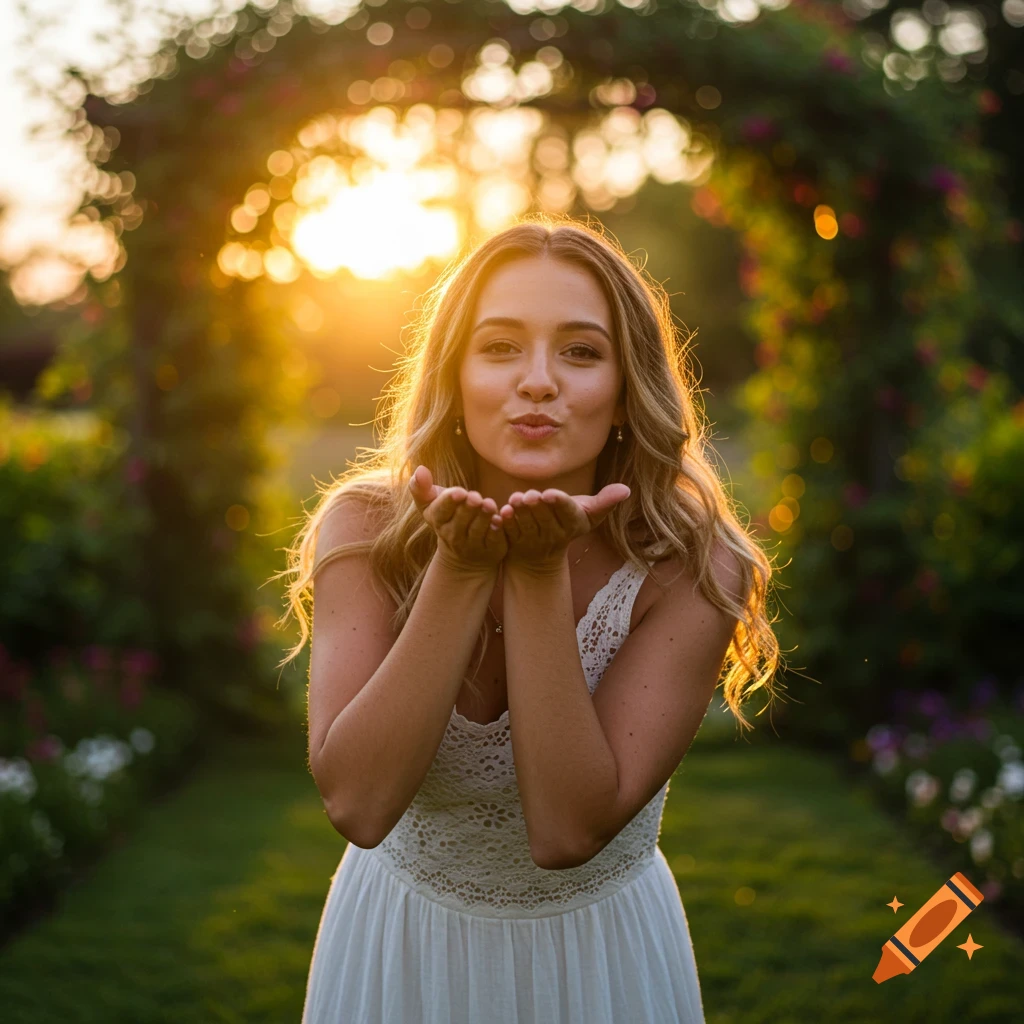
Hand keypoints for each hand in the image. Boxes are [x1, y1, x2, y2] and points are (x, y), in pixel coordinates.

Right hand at [408, 465, 507, 574]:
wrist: (462, 556)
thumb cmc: (447, 518)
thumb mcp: (431, 504)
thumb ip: (421, 487)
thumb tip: (420, 468)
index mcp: (438, 519)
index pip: (441, 510)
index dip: (450, 501)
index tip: (459, 492)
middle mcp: (453, 535)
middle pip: (461, 520)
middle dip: (468, 508)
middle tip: (475, 497)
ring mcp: (471, 544)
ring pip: (477, 530)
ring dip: (483, 517)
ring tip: (489, 504)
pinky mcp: (490, 550)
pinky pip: (493, 540)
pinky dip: (496, 530)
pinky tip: (500, 520)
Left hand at [499, 484, 630, 571]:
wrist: (542, 555)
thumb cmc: (567, 523)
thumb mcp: (588, 513)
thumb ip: (605, 501)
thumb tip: (626, 489)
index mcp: (573, 524)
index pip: (567, 512)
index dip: (559, 503)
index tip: (551, 493)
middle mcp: (555, 535)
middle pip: (546, 518)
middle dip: (538, 506)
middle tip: (530, 494)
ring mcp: (534, 541)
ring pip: (528, 525)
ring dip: (521, 513)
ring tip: (515, 500)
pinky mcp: (516, 544)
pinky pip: (511, 533)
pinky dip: (507, 523)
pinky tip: (503, 512)